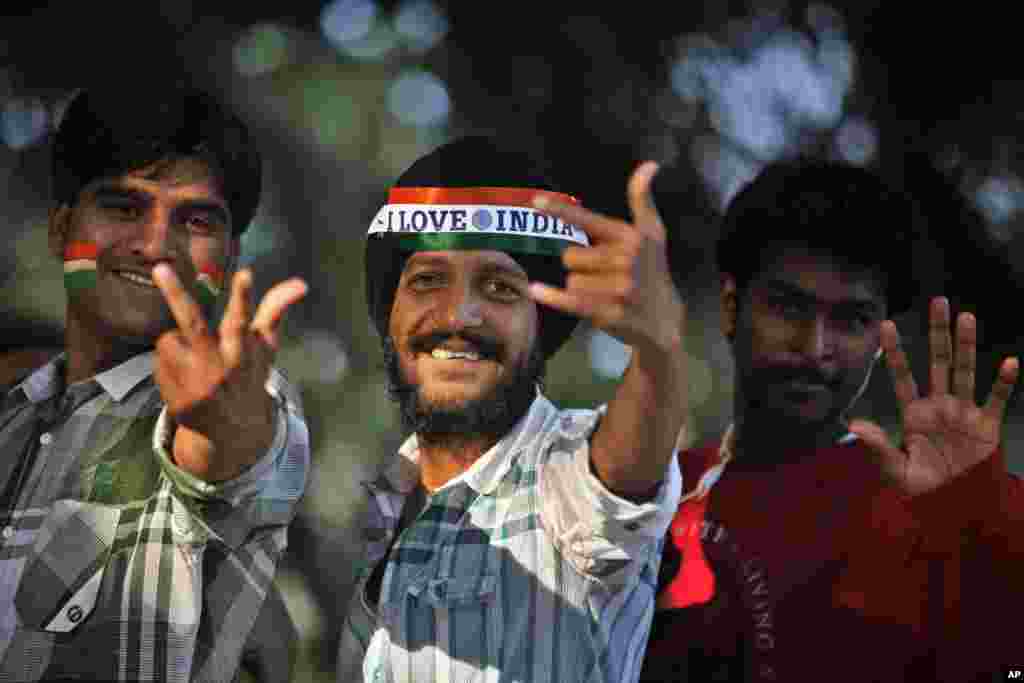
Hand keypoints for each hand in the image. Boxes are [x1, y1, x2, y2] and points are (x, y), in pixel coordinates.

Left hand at [152, 264, 307, 480]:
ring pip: (167, 340)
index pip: (242, 318)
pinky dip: (167, 366)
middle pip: (194, 324)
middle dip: (177, 295)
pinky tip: (183, 379)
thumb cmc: (247, 373)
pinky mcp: (178, 402)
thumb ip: (275, 310)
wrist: (234, 428)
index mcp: (242, 349)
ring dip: (175, 343)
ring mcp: (196, 385)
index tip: (245, 273)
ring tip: (192, 358)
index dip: (243, 296)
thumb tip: (301, 283)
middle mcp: (220, 366)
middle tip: (160, 268)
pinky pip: (158, 366)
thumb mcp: (263, 346)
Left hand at [530, 161, 684, 356]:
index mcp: (630, 236)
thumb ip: (642, 199)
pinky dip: (552, 297)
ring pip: (570, 280)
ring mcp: (619, 287)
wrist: (662, 317)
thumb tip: (650, 164)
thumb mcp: (652, 232)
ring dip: (579, 287)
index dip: (561, 210)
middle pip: (571, 256)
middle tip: (602, 274)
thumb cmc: (651, 269)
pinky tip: (535, 290)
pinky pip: (571, 300)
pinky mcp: (610, 312)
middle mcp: (626, 259)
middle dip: (580, 266)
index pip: (589, 220)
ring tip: (603, 292)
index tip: (536, 201)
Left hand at [850, 297, 1018, 495]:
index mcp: (913, 412)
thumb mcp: (893, 468)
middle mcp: (939, 405)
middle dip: (937, 333)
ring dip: (966, 346)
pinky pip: (996, 400)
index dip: (895, 351)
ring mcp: (963, 412)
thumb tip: (853, 425)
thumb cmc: (918, 485)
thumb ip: (877, 446)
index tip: (885, 324)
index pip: (902, 375)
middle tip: (937, 301)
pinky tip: (1010, 362)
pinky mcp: (986, 426)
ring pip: (965, 372)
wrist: (951, 503)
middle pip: (938, 362)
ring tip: (966, 317)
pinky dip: (1003, 383)